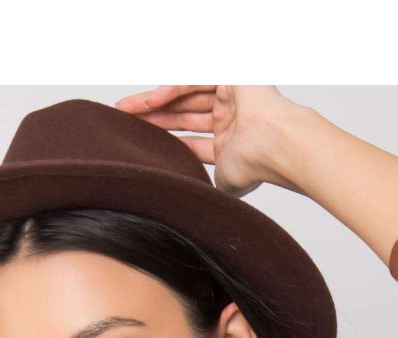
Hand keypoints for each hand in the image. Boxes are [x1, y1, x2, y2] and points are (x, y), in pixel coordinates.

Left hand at [112, 85, 307, 197]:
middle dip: (152, 118)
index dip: (163, 140)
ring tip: (125, 110)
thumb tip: (187, 202)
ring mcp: (231, 95)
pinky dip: (171, 90)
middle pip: (182, 114)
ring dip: (154, 103)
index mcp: (230, 142)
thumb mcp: (222, 180)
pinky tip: (149, 102)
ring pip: (185, 95)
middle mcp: (230, 117)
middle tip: (123, 121)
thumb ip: (203, 182)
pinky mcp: (232, 75)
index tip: (137, 145)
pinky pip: (194, 80)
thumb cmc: (255, 166)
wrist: (274, 147)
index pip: (189, 138)